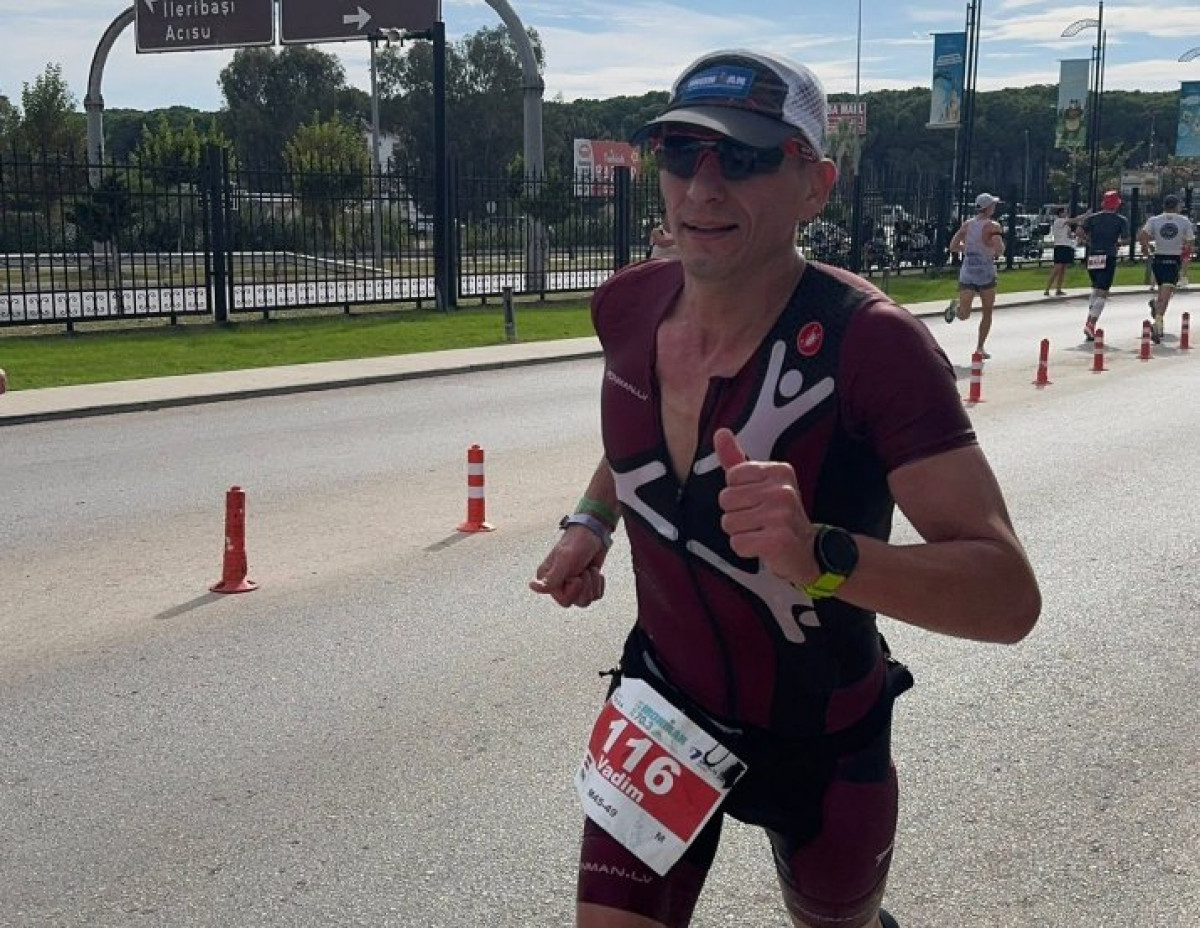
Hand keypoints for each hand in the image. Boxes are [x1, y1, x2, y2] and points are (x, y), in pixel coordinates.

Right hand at [529, 527, 607, 607]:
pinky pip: (596, 595)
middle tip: (585, 571)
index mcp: (550, 580)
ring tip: (589, 569)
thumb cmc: (576, 543)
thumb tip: (532, 587)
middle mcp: (560, 584)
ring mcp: (574, 585)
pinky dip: (599, 583)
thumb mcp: (564, 561)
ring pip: (587, 601)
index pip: (564, 601)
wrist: (594, 533)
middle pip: (577, 602)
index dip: (574, 591)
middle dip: (586, 587)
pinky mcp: (587, 583)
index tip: (576, 576)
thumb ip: (551, 578)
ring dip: (593, 583)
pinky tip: (595, 571)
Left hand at [714, 428, 817, 585]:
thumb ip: (736, 459)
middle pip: (726, 499)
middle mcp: (783, 490)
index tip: (757, 502)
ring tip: (761, 532)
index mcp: (779, 471)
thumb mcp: (759, 483)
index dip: (738, 493)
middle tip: (759, 520)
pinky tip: (763, 546)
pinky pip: (737, 543)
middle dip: (736, 514)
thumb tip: (720, 432)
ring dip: (740, 532)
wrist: (807, 551)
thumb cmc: (779, 516)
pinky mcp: (778, 540)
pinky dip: (745, 549)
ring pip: (729, 522)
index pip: (732, 476)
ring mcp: (782, 515)